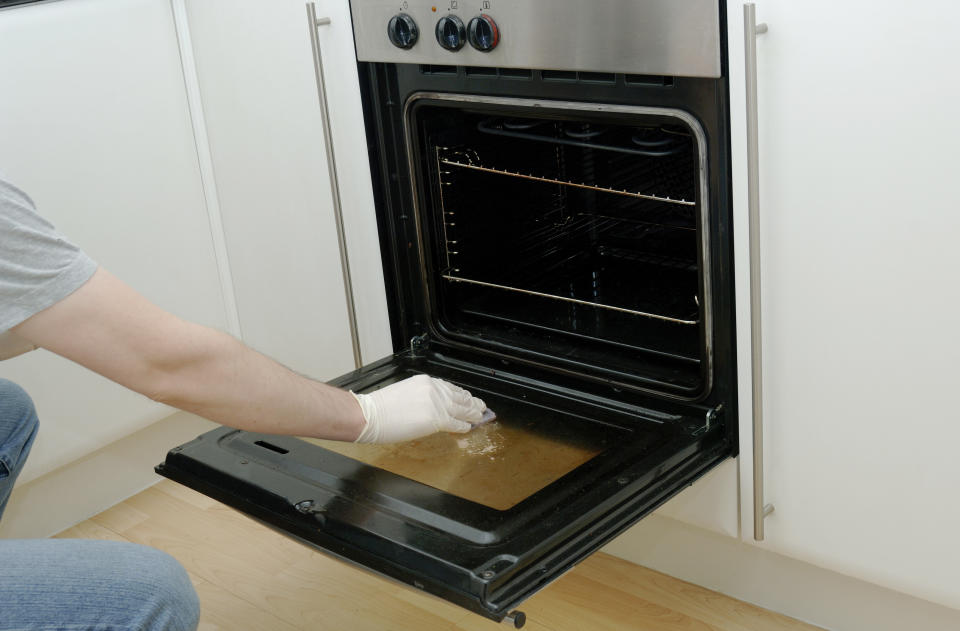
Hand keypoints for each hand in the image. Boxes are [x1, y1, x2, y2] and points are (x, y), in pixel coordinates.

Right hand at [351, 374, 485, 443]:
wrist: (370, 415)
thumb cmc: (380, 408)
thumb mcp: (405, 393)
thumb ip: (423, 397)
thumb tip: (433, 408)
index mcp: (426, 381)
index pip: (450, 387)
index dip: (462, 394)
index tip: (468, 397)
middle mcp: (434, 389)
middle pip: (460, 397)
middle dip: (472, 403)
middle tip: (481, 406)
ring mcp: (436, 404)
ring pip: (462, 409)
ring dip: (473, 414)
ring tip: (480, 416)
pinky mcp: (436, 419)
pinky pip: (456, 423)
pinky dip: (464, 426)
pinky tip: (468, 428)